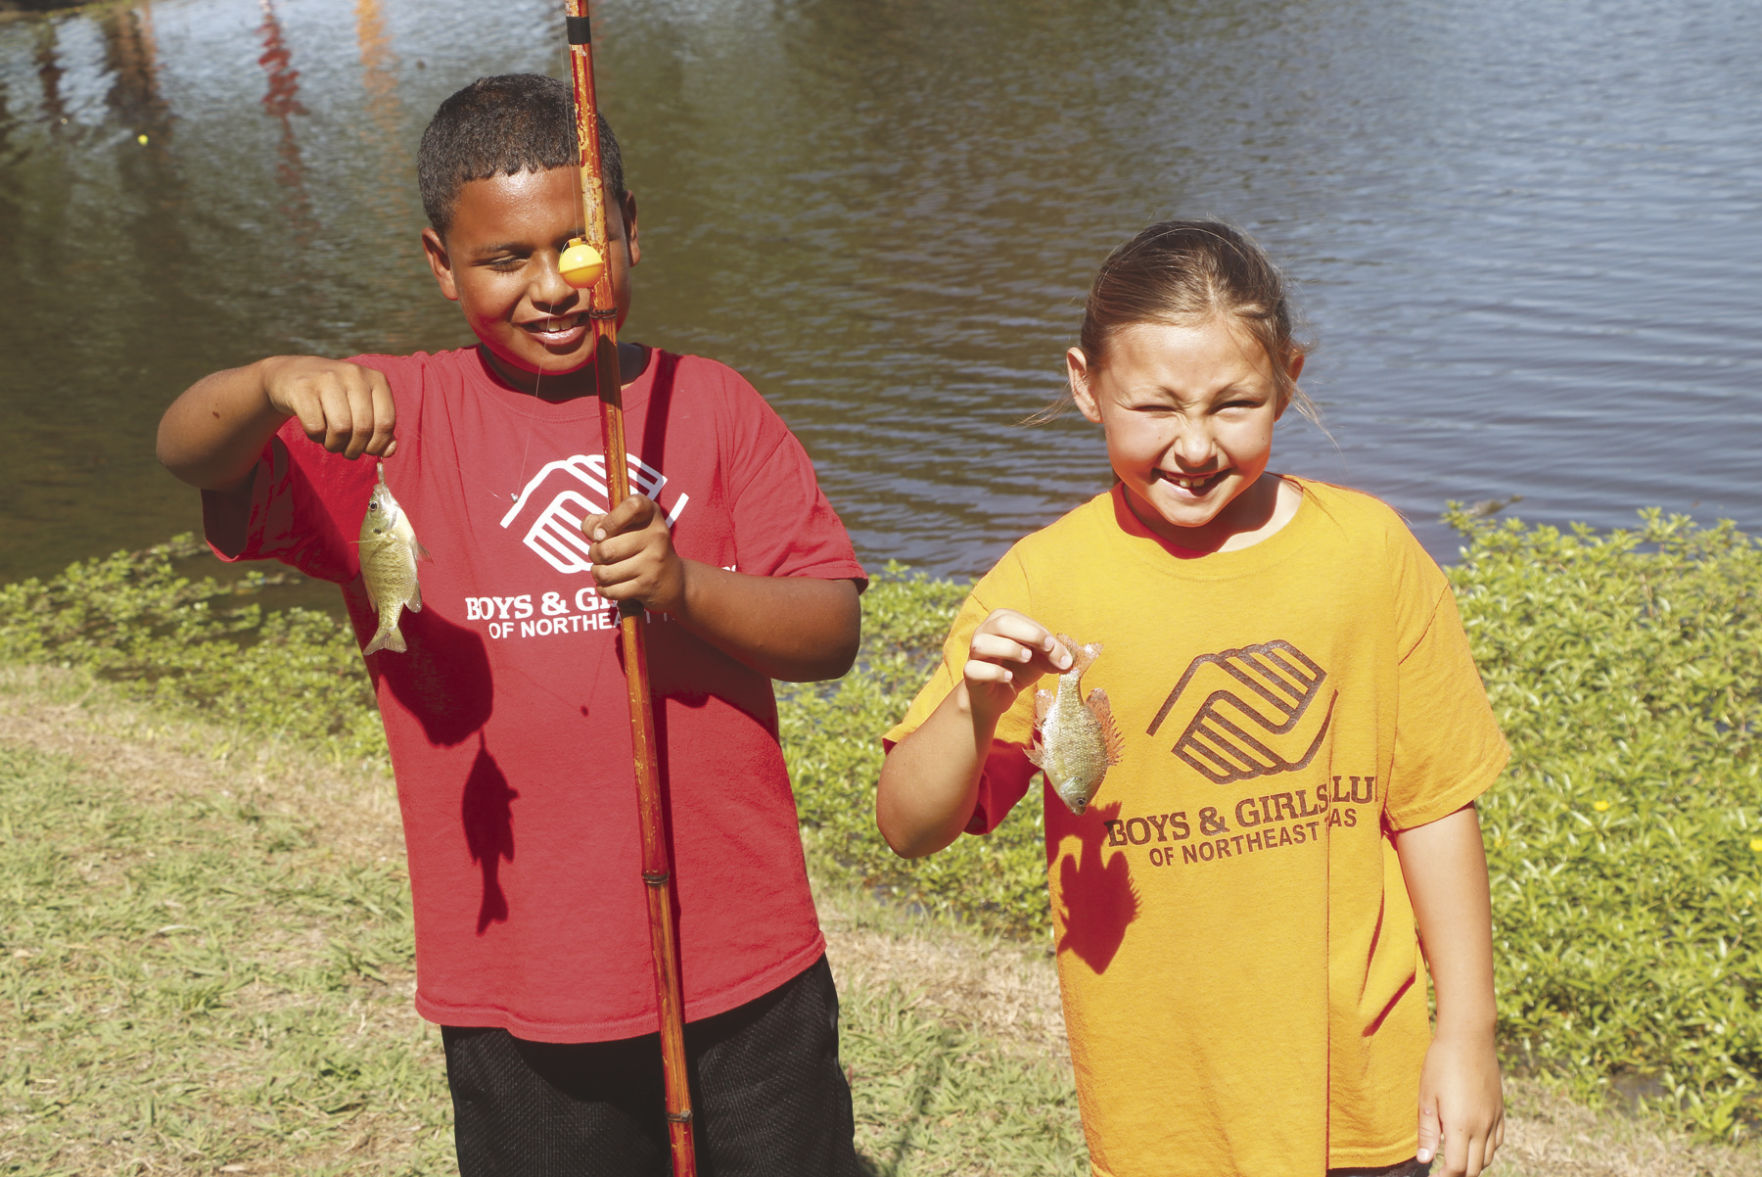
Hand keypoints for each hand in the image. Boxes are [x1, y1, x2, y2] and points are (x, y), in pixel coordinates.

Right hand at [263, 356, 396, 459]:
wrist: (291, 374)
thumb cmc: (335, 398)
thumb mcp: (362, 407)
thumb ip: (380, 429)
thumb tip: (389, 451)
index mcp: (376, 379)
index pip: (386, 422)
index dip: (377, 445)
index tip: (366, 449)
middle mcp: (354, 374)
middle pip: (363, 428)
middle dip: (354, 448)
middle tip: (345, 450)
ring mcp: (327, 378)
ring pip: (341, 428)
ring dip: (335, 445)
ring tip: (331, 441)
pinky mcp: (303, 387)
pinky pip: (316, 427)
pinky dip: (316, 437)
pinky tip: (315, 430)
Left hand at [583, 494, 685, 613]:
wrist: (672, 580)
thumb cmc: (639, 547)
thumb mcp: (625, 527)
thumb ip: (600, 522)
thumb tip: (591, 529)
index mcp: (651, 514)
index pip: (633, 506)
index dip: (610, 520)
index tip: (601, 533)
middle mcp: (657, 535)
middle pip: (605, 549)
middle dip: (594, 554)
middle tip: (601, 555)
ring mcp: (654, 562)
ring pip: (604, 573)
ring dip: (598, 573)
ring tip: (606, 571)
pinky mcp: (648, 585)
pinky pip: (611, 590)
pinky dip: (604, 589)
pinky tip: (612, 585)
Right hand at [961, 609, 1071, 727]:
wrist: (996, 696)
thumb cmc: (1018, 669)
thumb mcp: (1041, 660)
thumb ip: (1054, 657)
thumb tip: (1068, 662)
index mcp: (1002, 621)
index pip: (1020, 620)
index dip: (1040, 632)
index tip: (1054, 647)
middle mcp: (984, 632)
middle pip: (1001, 622)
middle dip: (1028, 633)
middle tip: (1046, 647)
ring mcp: (974, 652)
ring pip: (982, 644)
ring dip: (1008, 649)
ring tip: (1027, 658)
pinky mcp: (970, 673)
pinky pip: (975, 668)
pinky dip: (993, 672)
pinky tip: (1009, 677)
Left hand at [1416, 1028, 1503, 1175]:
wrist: (1470, 1038)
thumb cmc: (1441, 1064)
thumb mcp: (1427, 1097)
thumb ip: (1428, 1131)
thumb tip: (1425, 1160)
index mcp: (1461, 1125)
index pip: (1456, 1168)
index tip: (1432, 1176)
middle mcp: (1482, 1127)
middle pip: (1474, 1168)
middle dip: (1457, 1175)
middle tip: (1441, 1171)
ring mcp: (1494, 1119)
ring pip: (1487, 1157)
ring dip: (1472, 1164)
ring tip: (1454, 1159)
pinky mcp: (1500, 1110)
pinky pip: (1497, 1141)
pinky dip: (1485, 1150)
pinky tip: (1472, 1144)